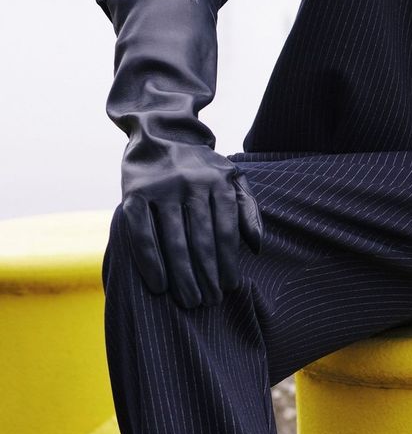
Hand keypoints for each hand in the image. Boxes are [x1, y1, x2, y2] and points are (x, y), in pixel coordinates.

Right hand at [120, 140, 261, 309]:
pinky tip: (159, 285)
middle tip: (210, 301)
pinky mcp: (134, 195)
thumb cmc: (202, 167)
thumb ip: (247, 209)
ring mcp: (161, 189)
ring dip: (182, 276)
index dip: (228, 262)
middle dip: (207, 275)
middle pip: (201, 240)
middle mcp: (190, 184)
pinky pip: (142, 234)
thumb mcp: (232, 178)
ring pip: (173, 241)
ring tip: (190, 300)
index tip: (231, 287)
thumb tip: (255, 247)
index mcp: (218, 182)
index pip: (225, 231)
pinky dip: (150, 262)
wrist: (159, 132)